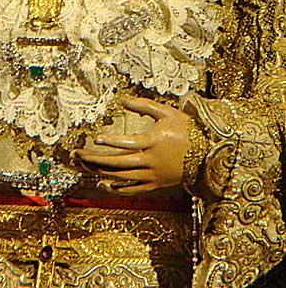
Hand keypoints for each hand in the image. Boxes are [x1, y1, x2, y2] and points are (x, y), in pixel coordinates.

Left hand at [72, 96, 190, 195]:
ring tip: (85, 166)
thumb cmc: (186, 129)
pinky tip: (103, 184)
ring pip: (123, 176)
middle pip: (119, 162)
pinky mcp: (156, 185)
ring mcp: (153, 175)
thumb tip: (122, 98)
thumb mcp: (167, 112)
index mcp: (154, 141)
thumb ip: (144, 105)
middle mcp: (152, 161)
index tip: (96, 138)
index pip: (128, 143)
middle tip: (79, 154)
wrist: (208, 154)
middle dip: (97, 159)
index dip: (111, 141)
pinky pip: (133, 190)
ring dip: (102, 172)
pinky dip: (117, 188)